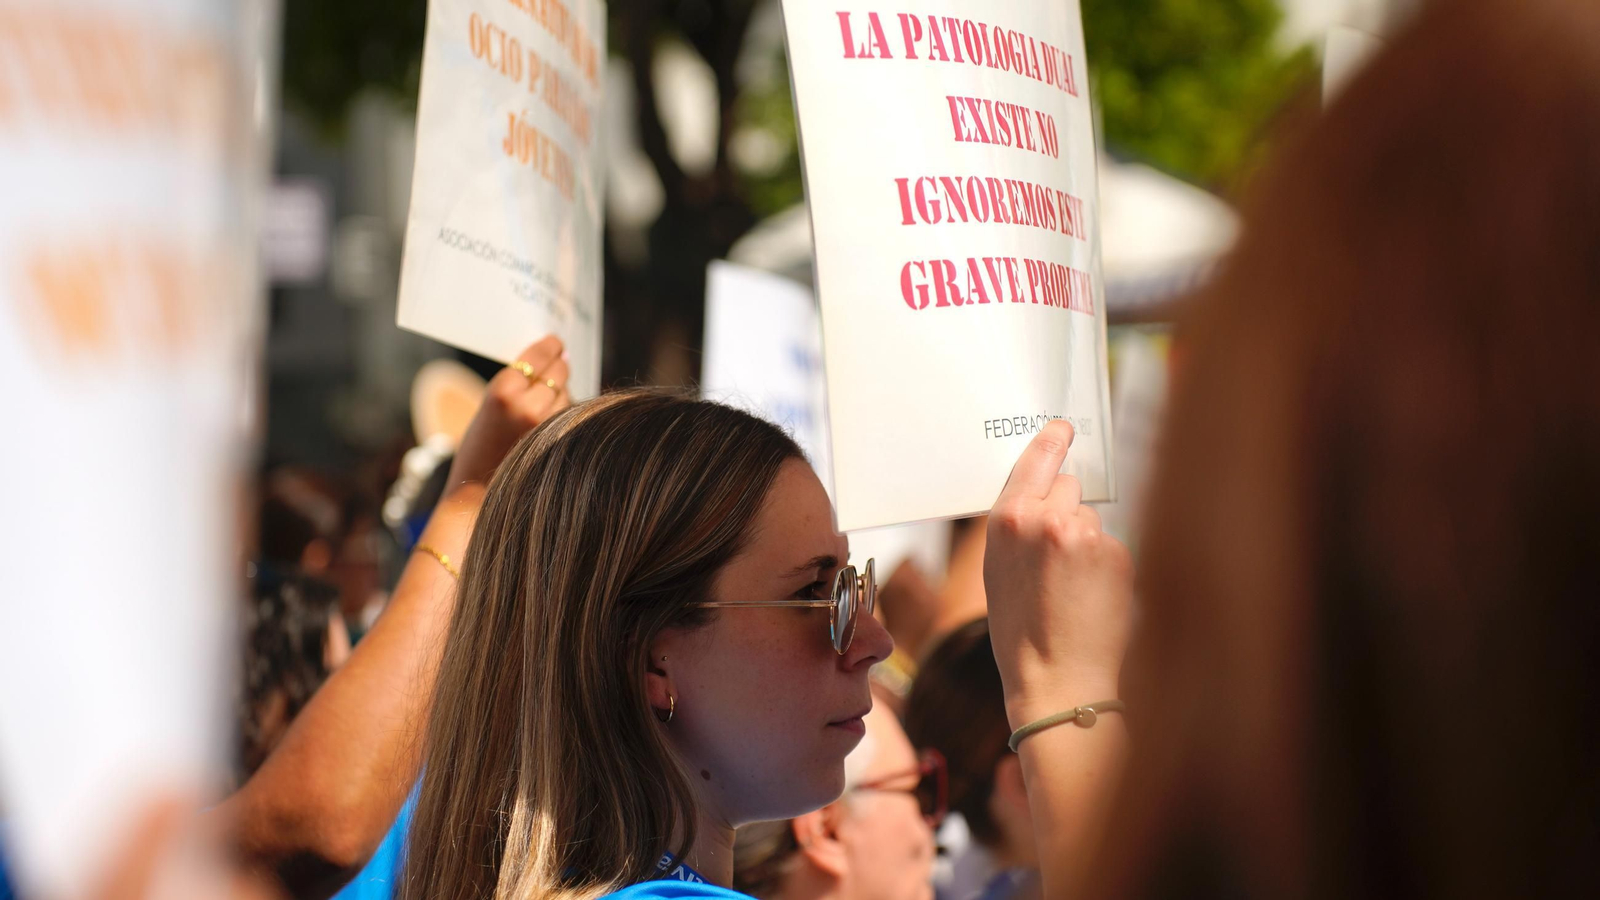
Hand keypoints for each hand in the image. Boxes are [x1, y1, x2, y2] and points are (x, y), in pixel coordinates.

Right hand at [445, 335, 570, 488]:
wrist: (477, 487)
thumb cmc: (482, 442)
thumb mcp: (490, 402)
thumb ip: (519, 381)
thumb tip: (561, 357)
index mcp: (503, 391)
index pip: (539, 356)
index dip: (551, 346)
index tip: (556, 342)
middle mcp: (527, 407)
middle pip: (558, 372)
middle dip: (559, 365)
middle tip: (559, 359)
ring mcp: (545, 426)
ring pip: (566, 393)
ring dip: (561, 389)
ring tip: (546, 394)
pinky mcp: (556, 440)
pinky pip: (569, 413)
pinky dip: (564, 409)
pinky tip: (550, 414)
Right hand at [983, 421, 1133, 727]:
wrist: (1056, 676)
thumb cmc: (1019, 629)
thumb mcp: (997, 568)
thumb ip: (1016, 526)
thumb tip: (1042, 495)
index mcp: (1009, 518)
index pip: (1037, 459)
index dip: (1053, 441)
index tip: (1064, 427)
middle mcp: (1049, 518)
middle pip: (1070, 486)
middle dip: (1065, 507)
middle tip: (1056, 551)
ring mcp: (1087, 536)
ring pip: (1091, 517)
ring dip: (1085, 539)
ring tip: (1070, 584)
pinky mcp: (1117, 554)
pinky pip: (1110, 544)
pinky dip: (1103, 563)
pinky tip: (1089, 594)